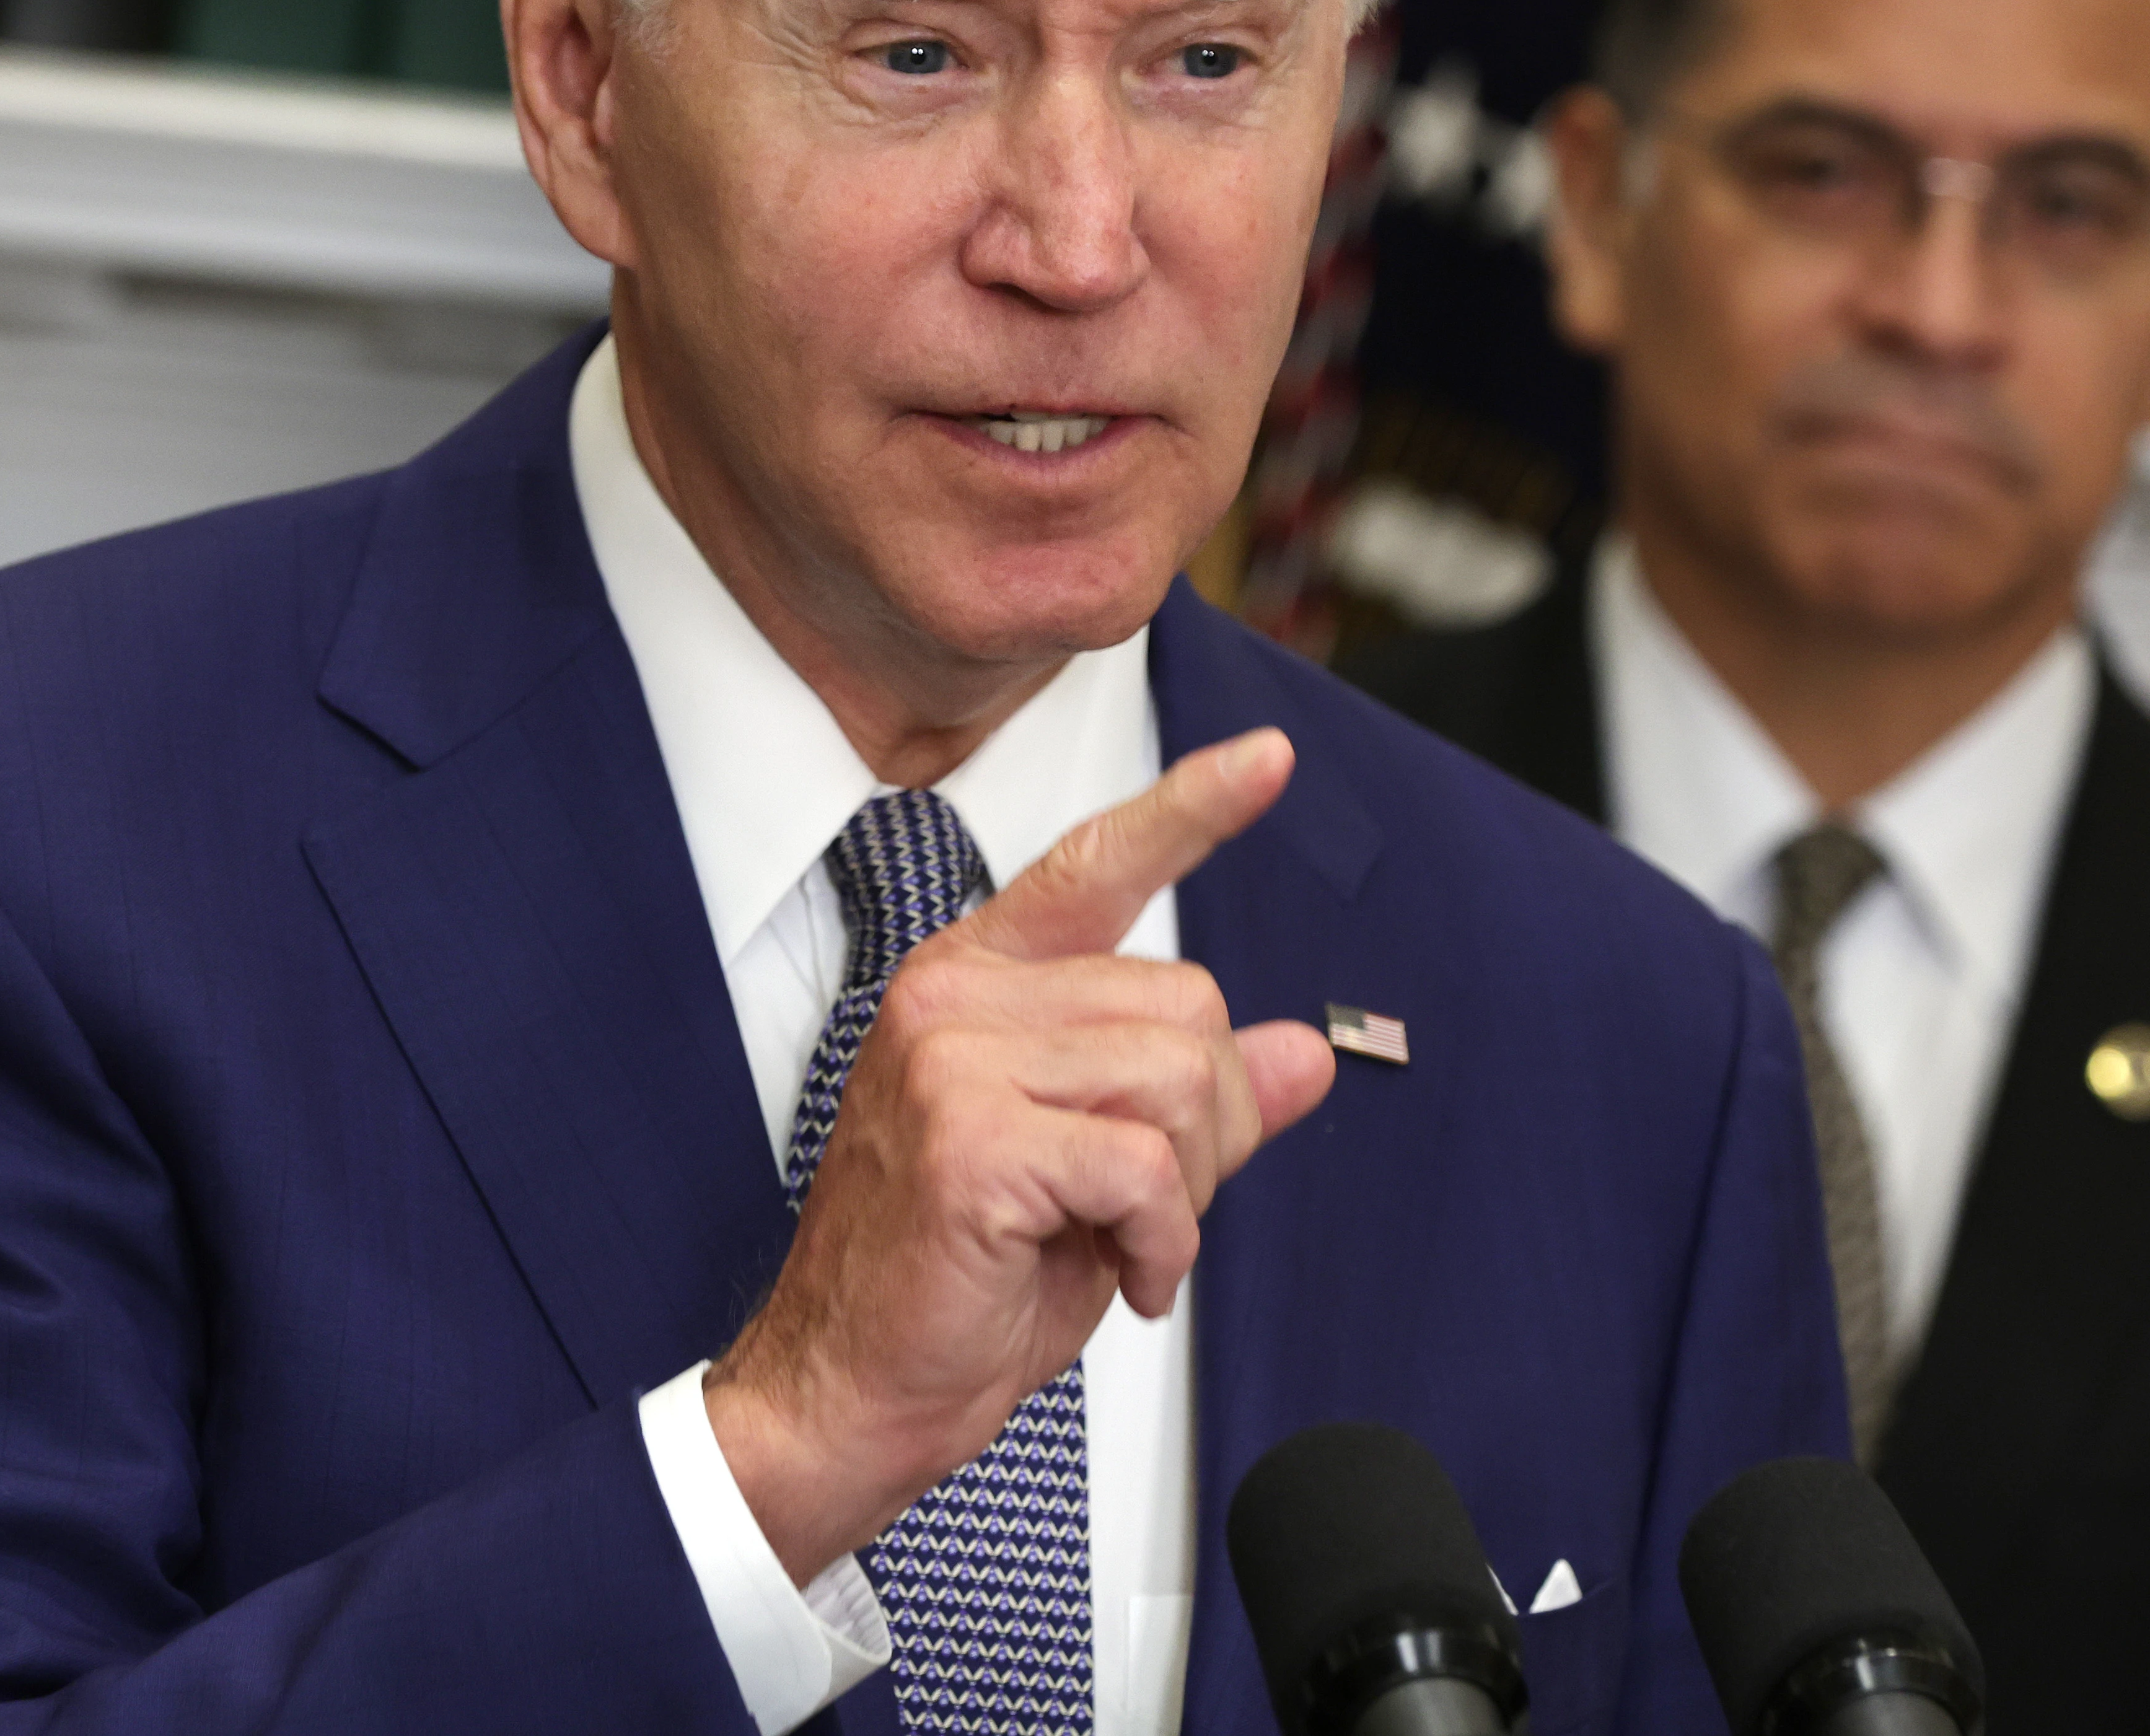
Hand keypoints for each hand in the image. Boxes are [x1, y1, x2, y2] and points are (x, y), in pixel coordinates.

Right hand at [703, 725, 1338, 1581]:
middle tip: (1147, 1207)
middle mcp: (954, 996)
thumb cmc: (949, 1286)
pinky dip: (1164, 1238)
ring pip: (1177, 1079)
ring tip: (1120, 1241)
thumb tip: (1302, 1052)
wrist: (847, 1390)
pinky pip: (1146, 1165)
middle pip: (1184, 1004)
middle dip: (1206, 1124)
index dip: (1190, 810)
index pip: (1094, 866)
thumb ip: (1193, 1103)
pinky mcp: (972, 1138)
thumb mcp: (1097, 1179)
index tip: (1267, 759)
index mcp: (974, 984)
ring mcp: (952, 1059)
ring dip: (1185, 1189)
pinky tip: (1121, 1276)